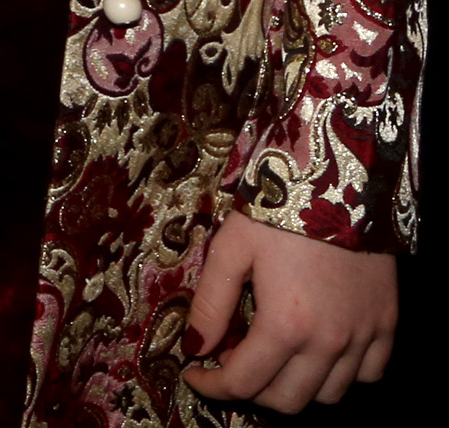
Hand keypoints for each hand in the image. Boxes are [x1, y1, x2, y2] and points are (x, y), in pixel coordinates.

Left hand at [182, 210, 397, 411]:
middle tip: (232, 364)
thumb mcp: (231, 249)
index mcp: (285, 325)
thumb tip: (194, 347)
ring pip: (330, 395)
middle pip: (287, 400)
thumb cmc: (279, 211)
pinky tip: (320, 353)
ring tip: (273, 359)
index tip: (195, 373)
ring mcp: (363, 336)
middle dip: (251, 390)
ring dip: (296, 387)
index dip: (212, 386)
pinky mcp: (387, 324)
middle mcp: (329, 342)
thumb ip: (211, 303)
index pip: (243, 382)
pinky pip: (370, 373)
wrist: (343, 182)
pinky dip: (344, 375)